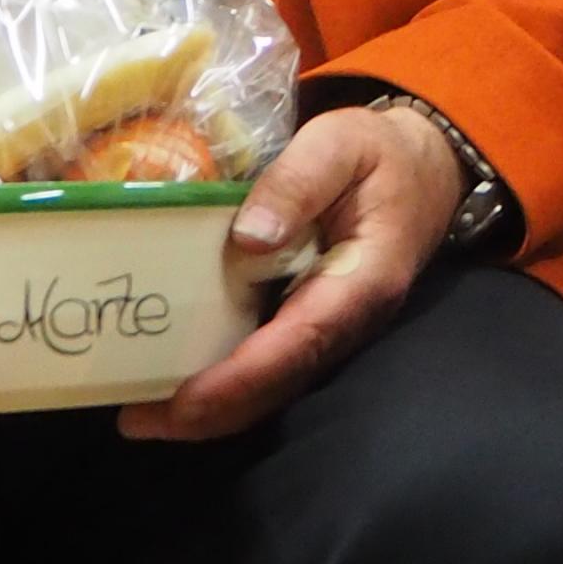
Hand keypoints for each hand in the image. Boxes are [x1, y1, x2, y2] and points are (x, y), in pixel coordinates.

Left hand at [124, 98, 463, 440]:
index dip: (240, 378)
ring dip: (212, 407)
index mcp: (362, 280)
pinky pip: (271, 364)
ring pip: (274, 384)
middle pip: (280, 383)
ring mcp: (332, 327)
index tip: (184, 402)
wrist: (426, 169)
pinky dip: (225, 382)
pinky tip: (176, 377)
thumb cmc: (380, 154)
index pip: (299, 341)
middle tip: (136, 420)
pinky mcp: (313, 322)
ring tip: (142, 412)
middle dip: (212, 412)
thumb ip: (298, 181)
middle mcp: (350, 320)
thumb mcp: (341, 142)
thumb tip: (249, 238)